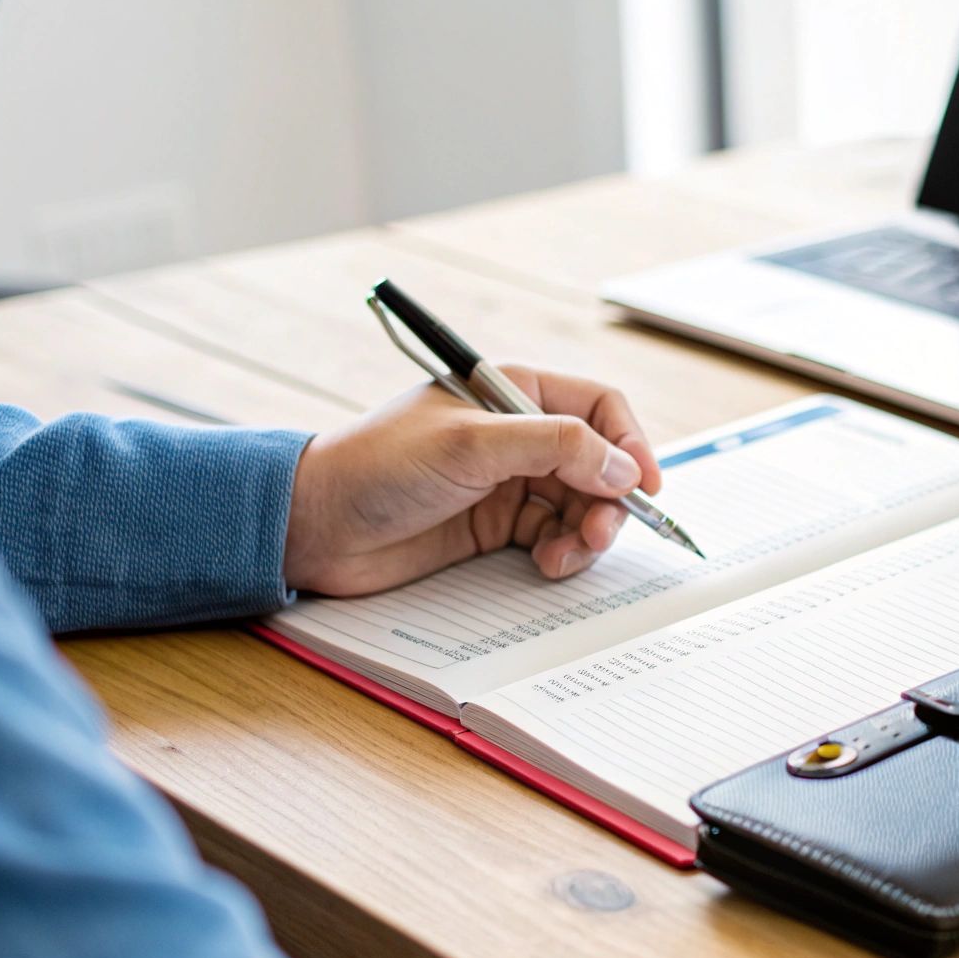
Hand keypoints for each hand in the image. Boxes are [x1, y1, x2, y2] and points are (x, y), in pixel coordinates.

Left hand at [282, 366, 662, 595]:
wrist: (313, 526)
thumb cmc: (376, 466)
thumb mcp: (470, 446)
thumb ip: (554, 447)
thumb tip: (625, 468)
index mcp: (513, 392)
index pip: (599, 408)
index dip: (631, 444)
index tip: (645, 487)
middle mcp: (518, 434)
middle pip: (599, 463)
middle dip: (609, 500)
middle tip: (600, 534)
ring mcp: (508, 482)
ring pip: (582, 505)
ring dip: (588, 532)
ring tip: (569, 555)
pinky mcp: (495, 527)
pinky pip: (554, 537)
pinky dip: (562, 553)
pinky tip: (546, 565)